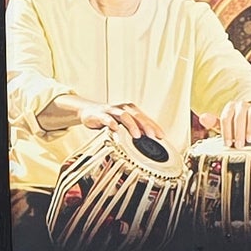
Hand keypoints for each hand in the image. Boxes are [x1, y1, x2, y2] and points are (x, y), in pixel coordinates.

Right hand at [41, 93, 161, 148]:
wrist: (89, 112)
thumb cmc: (108, 119)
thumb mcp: (123, 124)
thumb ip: (134, 130)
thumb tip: (148, 141)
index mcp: (131, 111)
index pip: (145, 118)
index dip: (154, 126)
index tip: (161, 136)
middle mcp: (123, 108)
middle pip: (137, 116)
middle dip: (146, 126)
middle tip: (152, 136)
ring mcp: (112, 111)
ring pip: (124, 116)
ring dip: (131, 125)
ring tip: (137, 136)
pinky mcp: (100, 115)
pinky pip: (107, 119)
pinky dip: (112, 124)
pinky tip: (115, 129)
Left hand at [205, 98, 250, 148]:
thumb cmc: (238, 127)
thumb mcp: (225, 126)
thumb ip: (214, 123)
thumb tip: (202, 117)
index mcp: (230, 108)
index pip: (226, 118)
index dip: (226, 131)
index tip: (227, 143)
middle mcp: (242, 106)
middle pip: (239, 116)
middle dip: (238, 132)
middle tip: (239, 144)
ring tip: (249, 139)